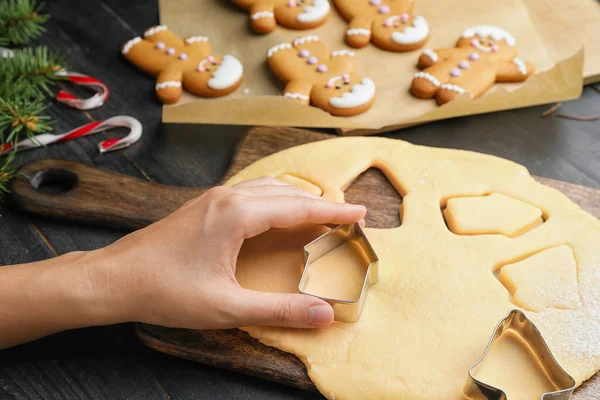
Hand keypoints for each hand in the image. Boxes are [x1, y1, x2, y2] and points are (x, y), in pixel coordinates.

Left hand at [97, 177, 366, 329]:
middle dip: (320, 204)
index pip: (299, 208)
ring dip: (297, 198)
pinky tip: (277, 212)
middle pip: (287, 192)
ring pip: (268, 188)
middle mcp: (228, 197)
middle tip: (347, 216)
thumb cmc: (165, 292)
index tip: (361, 213)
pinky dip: (276, 198)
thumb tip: (324, 315)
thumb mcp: (226, 307)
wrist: (114, 278)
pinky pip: (251, 192)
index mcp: (237, 215)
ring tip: (319, 212)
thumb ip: (278, 310)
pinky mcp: (205, 205)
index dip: (334, 213)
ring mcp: (214, 197)